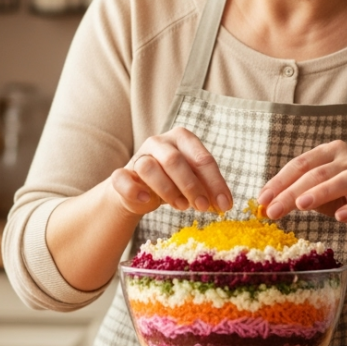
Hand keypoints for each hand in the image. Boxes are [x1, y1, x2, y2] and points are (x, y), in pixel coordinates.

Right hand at [108, 127, 232, 216]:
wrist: (140, 192)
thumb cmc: (174, 182)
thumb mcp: (194, 181)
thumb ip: (207, 188)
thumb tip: (224, 204)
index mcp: (182, 138)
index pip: (201, 158)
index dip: (215, 183)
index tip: (225, 205)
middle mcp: (159, 142)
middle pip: (174, 160)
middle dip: (191, 186)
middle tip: (203, 207)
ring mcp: (138, 156)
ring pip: (149, 168)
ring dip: (168, 190)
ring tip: (181, 206)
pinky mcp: (122, 174)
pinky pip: (122, 178)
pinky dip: (134, 190)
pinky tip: (146, 200)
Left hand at [257, 140, 346, 238]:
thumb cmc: (343, 198)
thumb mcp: (315, 194)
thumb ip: (293, 195)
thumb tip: (264, 205)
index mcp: (330, 152)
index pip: (300, 164)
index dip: (279, 181)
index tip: (262, 200)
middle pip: (317, 173)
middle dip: (292, 192)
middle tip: (273, 210)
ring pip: (344, 180)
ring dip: (321, 192)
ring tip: (301, 205)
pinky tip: (340, 217)